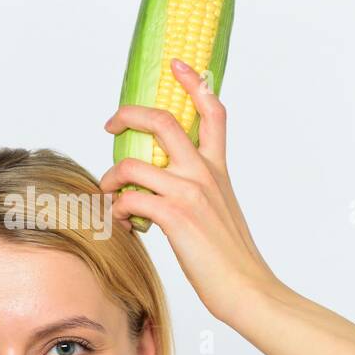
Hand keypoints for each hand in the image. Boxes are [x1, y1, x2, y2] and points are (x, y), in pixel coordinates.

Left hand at [100, 58, 278, 324]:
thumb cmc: (231, 259)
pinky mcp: (176, 217)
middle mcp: (204, 173)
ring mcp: (190, 193)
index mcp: (217, 168)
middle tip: (111, 124)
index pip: (212, 110)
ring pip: (133, 164)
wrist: (248, 289)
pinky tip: (121, 224)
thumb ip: (197, 190)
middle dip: (128, 115)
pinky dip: (117, 210)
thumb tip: (159, 188)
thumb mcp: (220, 211)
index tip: (177, 64)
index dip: (194, 82)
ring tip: (106, 194)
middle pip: (163, 121)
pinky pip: (130, 200)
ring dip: (110, 178)